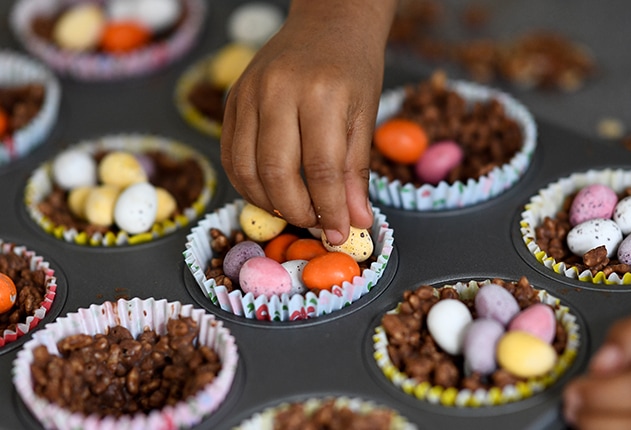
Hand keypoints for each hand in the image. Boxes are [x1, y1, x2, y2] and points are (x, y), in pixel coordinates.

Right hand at [221, 0, 397, 244]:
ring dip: (268, 202)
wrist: (326, 24)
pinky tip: (269, 192)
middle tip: (316, 223)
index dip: (329, 209)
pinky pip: (230, 154)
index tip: (340, 233)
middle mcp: (278, 91)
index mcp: (321, 93)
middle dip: (296, 210)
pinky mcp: (232, 99)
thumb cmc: (352, 69)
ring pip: (245, 168)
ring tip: (294, 210)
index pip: (321, 168)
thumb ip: (356, 171)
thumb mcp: (365, 116)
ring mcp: (249, 94)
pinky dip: (246, 183)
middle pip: (276, 172)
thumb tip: (357, 221)